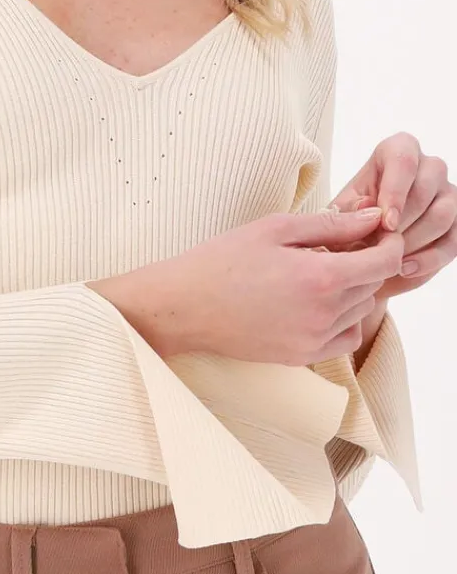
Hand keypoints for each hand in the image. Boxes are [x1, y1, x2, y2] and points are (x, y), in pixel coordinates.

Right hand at [90, 206, 403, 364]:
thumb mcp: (276, 228)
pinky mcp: (302, 357)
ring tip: (318, 270)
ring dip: (353, 289)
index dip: (388, 241)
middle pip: (374, 284)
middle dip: (366, 261)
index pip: (385, 261)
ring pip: (362, 311)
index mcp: (321, 277)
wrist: (185, 306)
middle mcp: (325, 314)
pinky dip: (342, 318)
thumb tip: (373, 216)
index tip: (375, 230)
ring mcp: (315, 340)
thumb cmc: (224, 259)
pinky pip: (345, 338)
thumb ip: (331, 223)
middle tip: (336, 243)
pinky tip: (314, 300)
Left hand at [330, 132, 456, 299]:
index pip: (403, 160)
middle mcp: (428, 166)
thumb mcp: (341, 211)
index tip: (386, 224)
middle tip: (381, 245)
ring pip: (443, 214)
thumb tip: (369, 206)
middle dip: (403, 222)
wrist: (365, 248)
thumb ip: (349, 208)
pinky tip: (405, 268)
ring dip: (414, 241)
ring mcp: (448, 193)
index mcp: (397, 150)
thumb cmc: (351, 219)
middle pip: (426, 188)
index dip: (396, 193)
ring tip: (388, 259)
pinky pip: (453, 241)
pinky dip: (429, 259)